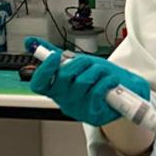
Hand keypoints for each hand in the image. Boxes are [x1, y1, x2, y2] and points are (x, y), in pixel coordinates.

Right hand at [25, 36, 150, 126]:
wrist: (124, 89)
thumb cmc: (97, 77)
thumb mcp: (74, 63)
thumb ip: (52, 53)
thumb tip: (30, 42)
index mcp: (55, 90)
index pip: (39, 84)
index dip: (44, 70)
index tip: (54, 56)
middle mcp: (64, 101)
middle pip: (64, 77)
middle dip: (80, 63)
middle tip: (90, 62)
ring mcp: (79, 109)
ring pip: (83, 81)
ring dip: (97, 71)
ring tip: (103, 73)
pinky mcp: (94, 114)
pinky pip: (97, 91)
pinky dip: (107, 81)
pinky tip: (111, 81)